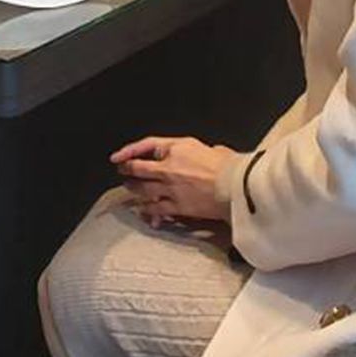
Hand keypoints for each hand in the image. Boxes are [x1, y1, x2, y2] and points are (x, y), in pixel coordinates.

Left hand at [113, 135, 238, 224]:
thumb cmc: (230, 166)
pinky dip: (147, 210)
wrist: (236, 187)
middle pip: (139, 169)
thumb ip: (201, 152)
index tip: (119, 157)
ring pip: (143, 189)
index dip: (130, 150)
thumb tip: (208, 154)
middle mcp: (169, 168)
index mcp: (177, 149)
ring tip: (130, 189)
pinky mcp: (176, 206)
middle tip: (123, 172)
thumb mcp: (213, 149)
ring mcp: (170, 188)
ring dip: (134, 189)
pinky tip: (143, 211)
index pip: (147, 145)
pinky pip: (155, 208)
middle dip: (127, 171)